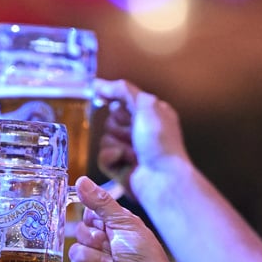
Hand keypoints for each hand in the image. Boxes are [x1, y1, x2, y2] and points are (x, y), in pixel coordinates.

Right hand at [69, 176, 189, 261]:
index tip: (104, 225)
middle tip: (111, 247)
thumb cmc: (145, 256)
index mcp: (111, 228)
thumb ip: (100, 202)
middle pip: (78, 232)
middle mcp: (100, 245)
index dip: (93, 220)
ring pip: (74, 252)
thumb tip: (81, 180)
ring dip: (95, 259)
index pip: (87, 215)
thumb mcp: (125, 222)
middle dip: (95, 241)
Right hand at [94, 78, 188, 197]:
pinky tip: (126, 162)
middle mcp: (139, 130)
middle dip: (119, 126)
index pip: (122, 99)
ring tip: (134, 152)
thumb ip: (123, 90)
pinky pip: (102, 156)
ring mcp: (129, 149)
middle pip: (110, 119)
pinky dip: (113, 158)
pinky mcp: (119, 166)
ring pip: (105, 138)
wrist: (161, 178)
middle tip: (134, 134)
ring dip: (117, 144)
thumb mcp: (147, 106)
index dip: (113, 99)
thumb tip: (100, 83)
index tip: (102, 97)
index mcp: (150, 113)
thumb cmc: (161, 143)